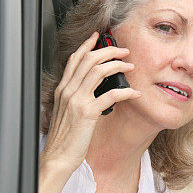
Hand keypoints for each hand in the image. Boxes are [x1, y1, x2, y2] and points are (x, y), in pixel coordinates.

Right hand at [41, 31, 140, 174]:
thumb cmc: (64, 138)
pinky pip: (111, 94)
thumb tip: (93, 90)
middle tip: (124, 52)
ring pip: (99, 71)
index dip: (87, 45)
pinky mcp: (88, 113)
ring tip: (130, 67)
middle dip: (109, 51)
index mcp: (62, 90)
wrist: (58, 156)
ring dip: (118, 65)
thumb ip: (76, 98)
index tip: (98, 37)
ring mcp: (77, 100)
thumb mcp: (66, 112)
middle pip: (89, 59)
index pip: (74, 59)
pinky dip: (126, 91)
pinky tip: (134, 93)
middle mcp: (68, 91)